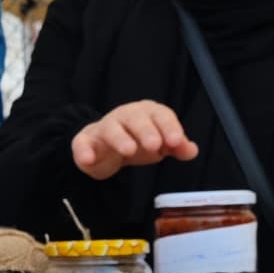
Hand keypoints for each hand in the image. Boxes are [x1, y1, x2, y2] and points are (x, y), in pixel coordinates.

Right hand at [71, 102, 198, 181]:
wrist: (102, 147)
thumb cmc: (136, 140)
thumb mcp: (159, 144)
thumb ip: (176, 146)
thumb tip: (191, 150)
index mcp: (146, 113)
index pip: (160, 115)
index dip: (169, 127)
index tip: (176, 142)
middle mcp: (125, 116)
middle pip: (136, 119)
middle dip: (146, 131)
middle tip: (155, 145)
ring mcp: (104, 128)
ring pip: (111, 129)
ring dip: (120, 138)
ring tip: (128, 150)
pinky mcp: (85, 142)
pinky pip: (82, 143)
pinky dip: (84, 151)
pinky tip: (88, 159)